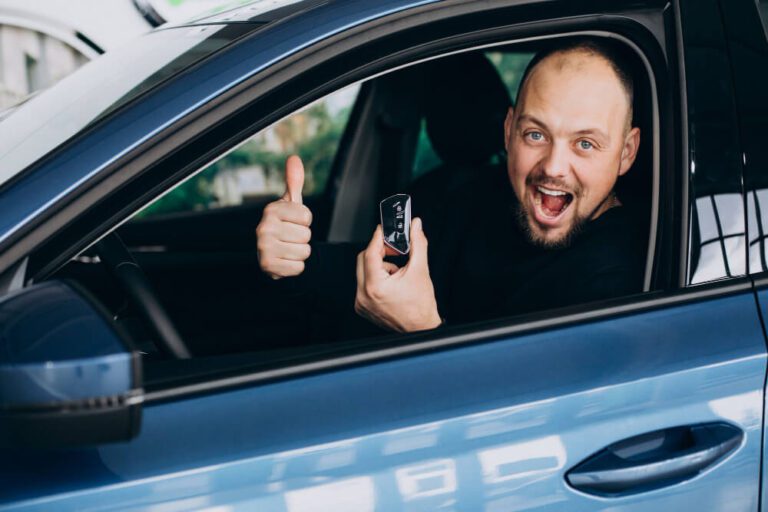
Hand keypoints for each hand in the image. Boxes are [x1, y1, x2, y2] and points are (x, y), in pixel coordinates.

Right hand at [256, 155, 312, 278]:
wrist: (271, 252)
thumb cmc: (284, 224)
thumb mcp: (290, 203)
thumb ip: (294, 181)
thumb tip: (294, 158)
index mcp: (271, 210)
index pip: (306, 217)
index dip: (305, 221)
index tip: (294, 222)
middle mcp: (263, 228)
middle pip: (306, 235)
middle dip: (302, 238)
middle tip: (290, 237)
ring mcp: (264, 248)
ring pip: (304, 252)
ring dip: (300, 253)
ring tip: (288, 248)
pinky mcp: (268, 266)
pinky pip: (298, 268)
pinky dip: (295, 267)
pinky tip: (285, 261)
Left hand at [355, 218, 441, 331]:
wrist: (421, 328)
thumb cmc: (420, 306)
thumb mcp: (420, 270)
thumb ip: (417, 244)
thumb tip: (415, 226)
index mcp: (375, 287)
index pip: (370, 253)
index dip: (378, 239)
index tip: (384, 231)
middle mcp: (364, 295)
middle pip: (363, 260)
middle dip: (379, 252)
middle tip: (395, 250)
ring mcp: (361, 303)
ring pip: (363, 271)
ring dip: (379, 266)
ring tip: (397, 272)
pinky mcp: (362, 307)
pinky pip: (364, 283)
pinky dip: (376, 278)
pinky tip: (391, 283)